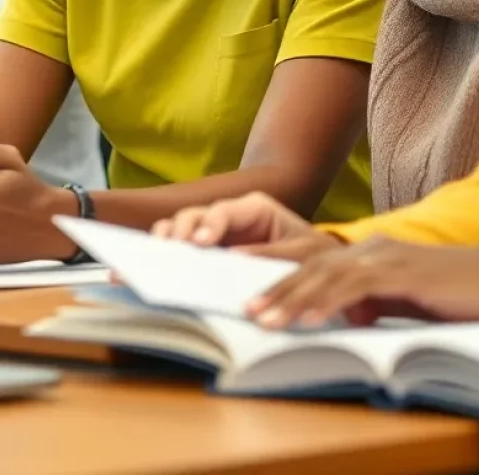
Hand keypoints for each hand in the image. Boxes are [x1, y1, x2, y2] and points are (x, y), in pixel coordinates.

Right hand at [151, 191, 330, 248]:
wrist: (323, 268)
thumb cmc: (315, 256)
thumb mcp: (303, 253)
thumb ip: (271, 253)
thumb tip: (235, 258)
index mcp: (254, 208)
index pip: (224, 211)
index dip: (209, 225)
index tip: (200, 243)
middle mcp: (230, 217)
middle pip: (195, 215)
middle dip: (180, 230)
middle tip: (170, 250)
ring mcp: (217, 234)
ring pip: (182, 228)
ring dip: (167, 238)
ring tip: (157, 254)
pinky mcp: (211, 253)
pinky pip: (184, 249)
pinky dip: (168, 254)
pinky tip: (155, 264)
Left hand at [245, 237, 478, 328]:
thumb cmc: (454, 292)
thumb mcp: (403, 299)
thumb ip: (374, 301)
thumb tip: (350, 316)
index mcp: (367, 253)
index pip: (313, 263)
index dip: (278, 274)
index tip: (249, 292)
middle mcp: (369, 249)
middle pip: (310, 266)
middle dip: (274, 288)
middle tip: (245, 310)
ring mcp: (384, 257)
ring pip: (325, 275)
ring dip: (291, 298)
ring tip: (264, 318)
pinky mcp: (402, 272)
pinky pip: (356, 287)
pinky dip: (329, 302)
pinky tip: (309, 318)